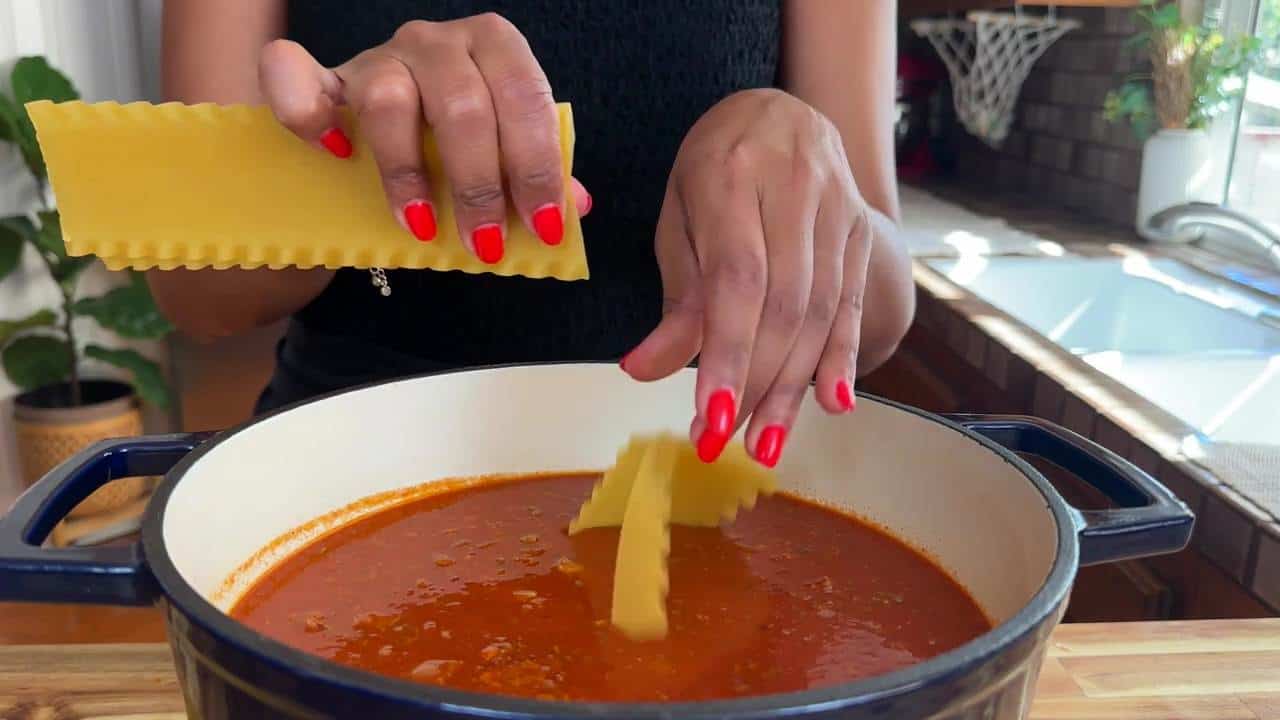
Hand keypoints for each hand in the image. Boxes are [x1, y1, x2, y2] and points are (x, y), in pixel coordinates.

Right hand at [258, 13, 589, 261]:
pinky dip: (310, 115)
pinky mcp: (322, 77)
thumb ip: (536, 171)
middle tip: (484, 242)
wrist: (380, 138)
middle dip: (479, 182)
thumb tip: (577, 207)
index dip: (537, 163)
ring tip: (423, 225)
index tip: (544, 224)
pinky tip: (336, 154)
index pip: (525, 96)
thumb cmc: (453, 145)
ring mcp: (377, 56)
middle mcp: (436, 41)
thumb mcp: (502, 153)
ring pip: (390, 100)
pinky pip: (297, 76)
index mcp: (495, 48)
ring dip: (408, 172)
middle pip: (462, 104)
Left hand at [623, 89, 869, 467]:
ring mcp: (837, 208)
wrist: (781, 112)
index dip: (727, 354)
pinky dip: (843, 356)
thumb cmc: (713, 168)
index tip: (711, 418)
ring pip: (821, 311)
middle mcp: (795, 188)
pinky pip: (852, 301)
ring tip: (767, 444)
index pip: (737, 280)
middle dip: (757, 383)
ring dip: (794, 386)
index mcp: (732, 176)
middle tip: (726, 443)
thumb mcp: (678, 218)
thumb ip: (676, 297)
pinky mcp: (861, 230)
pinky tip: (833, 403)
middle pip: (785, 304)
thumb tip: (644, 371)